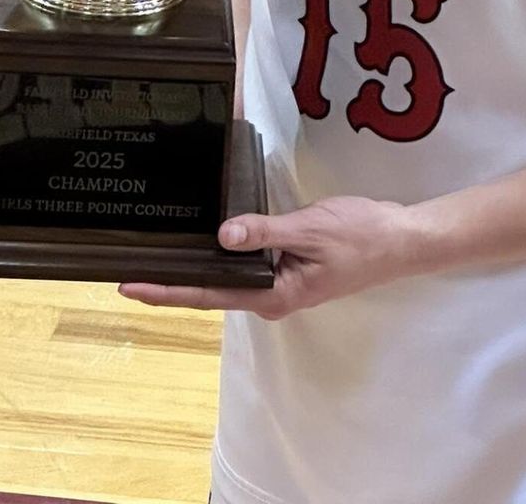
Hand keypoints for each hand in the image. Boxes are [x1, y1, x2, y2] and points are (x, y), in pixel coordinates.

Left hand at [118, 195, 412, 318]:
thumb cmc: (360, 235)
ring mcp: (279, 283)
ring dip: (192, 266)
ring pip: (226, 277)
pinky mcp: (286, 267)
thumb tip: (221, 236)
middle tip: (125, 266)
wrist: (400, 238)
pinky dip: (218, 253)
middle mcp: (271, 296)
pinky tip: (201, 240)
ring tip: (152, 253)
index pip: (209, 294)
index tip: (130, 286)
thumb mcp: (310, 229)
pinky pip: (243, 263)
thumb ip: (265, 232)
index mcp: (274, 295)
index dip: (168, 290)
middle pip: (211, 290)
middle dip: (170, 280)